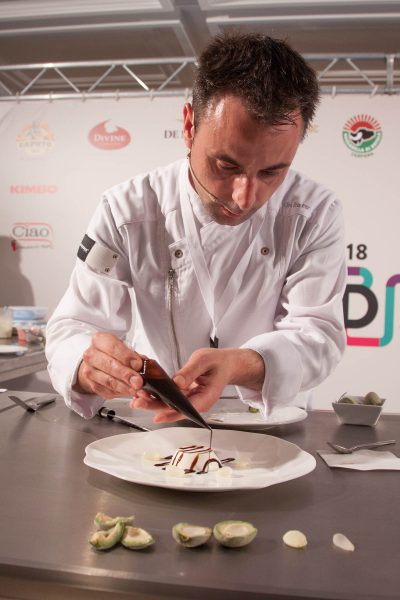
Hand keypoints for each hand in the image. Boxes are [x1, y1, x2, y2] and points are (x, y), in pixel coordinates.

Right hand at [76, 332, 144, 399]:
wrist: (98, 363)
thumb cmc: (113, 354)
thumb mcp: (125, 349)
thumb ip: (135, 356)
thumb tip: (146, 366)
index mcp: (100, 340)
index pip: (113, 347)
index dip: (126, 356)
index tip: (138, 364)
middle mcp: (92, 354)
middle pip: (109, 365)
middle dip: (126, 374)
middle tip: (138, 381)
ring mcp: (89, 371)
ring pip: (108, 381)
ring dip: (124, 387)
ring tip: (136, 389)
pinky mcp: (92, 385)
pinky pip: (106, 391)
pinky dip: (120, 393)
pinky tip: (128, 391)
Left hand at [131, 347, 263, 422]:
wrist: (226, 364)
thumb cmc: (219, 362)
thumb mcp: (204, 361)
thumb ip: (190, 371)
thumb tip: (176, 381)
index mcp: (206, 398)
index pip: (186, 409)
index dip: (171, 413)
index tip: (157, 415)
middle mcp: (197, 402)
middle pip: (174, 409)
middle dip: (155, 407)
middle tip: (138, 402)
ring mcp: (191, 399)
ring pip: (170, 404)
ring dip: (153, 401)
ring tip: (137, 398)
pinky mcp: (185, 395)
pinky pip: (171, 397)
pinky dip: (158, 395)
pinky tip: (146, 391)